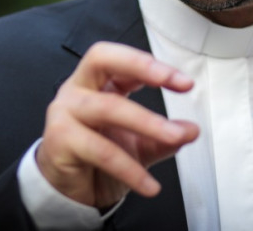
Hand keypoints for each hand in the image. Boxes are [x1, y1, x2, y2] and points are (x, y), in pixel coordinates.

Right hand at [35, 42, 198, 207]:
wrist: (70, 193)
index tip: (184, 83)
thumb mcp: (139, 145)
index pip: (122, 60)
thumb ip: (164, 136)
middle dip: (140, 67)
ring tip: (174, 137)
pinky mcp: (60, 141)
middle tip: (171, 82)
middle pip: (102, 60)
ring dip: (147, 122)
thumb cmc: (99, 159)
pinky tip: (150, 185)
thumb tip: (192, 130)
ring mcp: (64, 113)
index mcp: (96, 83)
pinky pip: (101, 151)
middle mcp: (77, 90)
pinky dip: (130, 169)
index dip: (152, 66)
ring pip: (108, 108)